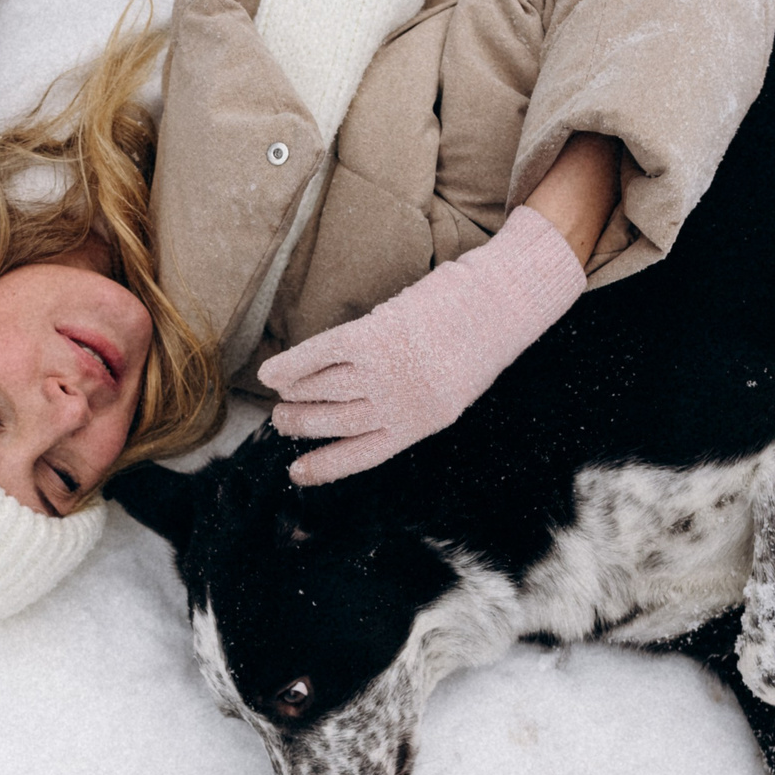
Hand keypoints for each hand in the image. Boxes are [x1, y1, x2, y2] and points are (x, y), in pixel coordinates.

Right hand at [260, 204, 587, 483]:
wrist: (503, 301)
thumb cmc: (479, 341)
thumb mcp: (448, 389)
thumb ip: (406, 402)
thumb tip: (356, 404)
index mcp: (421, 423)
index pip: (362, 454)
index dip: (325, 466)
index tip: (297, 473)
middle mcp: (400, 402)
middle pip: (336, 421)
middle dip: (302, 423)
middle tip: (282, 419)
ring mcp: (386, 368)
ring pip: (325, 388)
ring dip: (296, 394)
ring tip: (281, 396)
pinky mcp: (375, 333)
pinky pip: (322, 352)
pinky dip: (293, 362)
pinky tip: (271, 371)